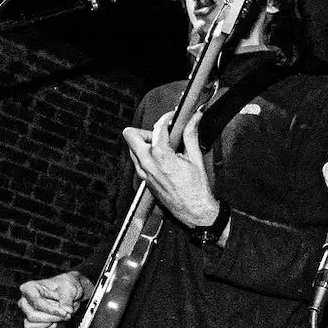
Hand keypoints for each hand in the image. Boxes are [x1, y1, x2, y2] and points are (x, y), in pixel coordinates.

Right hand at [18, 271, 93, 327]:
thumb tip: (67, 310)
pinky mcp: (34, 322)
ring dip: (50, 324)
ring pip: (32, 325)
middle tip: (67, 315)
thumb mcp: (69, 287)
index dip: (51, 310)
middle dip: (51, 318)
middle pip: (32, 316)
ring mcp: (28, 312)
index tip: (65, 312)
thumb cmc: (66, 285)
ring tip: (63, 317)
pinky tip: (59, 319)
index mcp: (29, 288)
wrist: (70, 292)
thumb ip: (67, 298)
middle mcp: (25, 300)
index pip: (36, 303)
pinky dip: (51, 327)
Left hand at [125, 109, 222, 228]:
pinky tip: (162, 160)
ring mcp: (143, 173)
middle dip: (146, 131)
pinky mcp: (144, 180)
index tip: (173, 117)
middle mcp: (147, 163)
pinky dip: (146, 156)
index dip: (166, 118)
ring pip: (132, 148)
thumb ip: (191, 135)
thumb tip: (194, 119)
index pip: (157, 127)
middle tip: (161, 135)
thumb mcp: (196, 158)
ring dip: (145, 144)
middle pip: (130, 135)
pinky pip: (137, 161)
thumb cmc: (196, 189)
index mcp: (161, 155)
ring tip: (163, 148)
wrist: (194, 210)